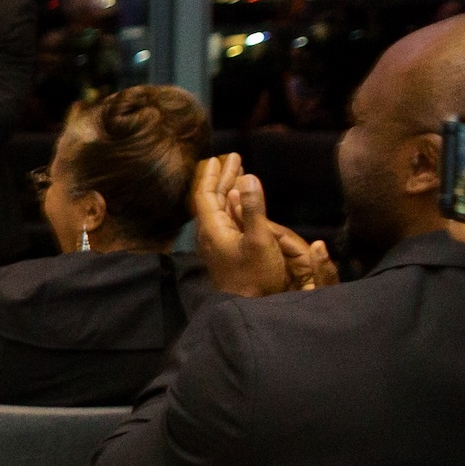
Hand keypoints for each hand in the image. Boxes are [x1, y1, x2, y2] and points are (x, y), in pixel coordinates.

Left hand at [191, 154, 327, 295]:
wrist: (246, 307)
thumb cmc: (254, 276)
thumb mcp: (258, 240)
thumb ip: (254, 209)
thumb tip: (248, 177)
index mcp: (213, 228)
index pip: (206, 194)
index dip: (211, 175)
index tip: (218, 157)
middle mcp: (210, 233)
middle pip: (213, 199)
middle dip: (222, 177)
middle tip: (233, 159)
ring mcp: (217, 242)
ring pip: (220, 209)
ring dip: (228, 189)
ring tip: (237, 173)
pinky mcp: (225, 249)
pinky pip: (226, 218)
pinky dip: (234, 204)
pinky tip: (240, 201)